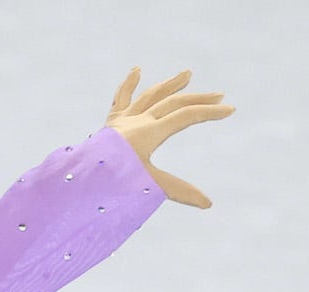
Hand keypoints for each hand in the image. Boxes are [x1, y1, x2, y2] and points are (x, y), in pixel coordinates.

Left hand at [105, 67, 233, 208]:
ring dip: (170, 85)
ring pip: (151, 95)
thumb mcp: (148, 185)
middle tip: (218, 96)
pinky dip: (129, 84)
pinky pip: (120, 98)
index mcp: (150, 132)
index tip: (230, 110)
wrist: (77, 178)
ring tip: (187, 74)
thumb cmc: (111, 182)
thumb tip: (208, 204)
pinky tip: (136, 70)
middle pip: (174, 103)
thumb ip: (178, 190)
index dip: (210, 113)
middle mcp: (137, 120)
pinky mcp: (110, 123)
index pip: (187, 116)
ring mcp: (123, 119)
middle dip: (198, 99)